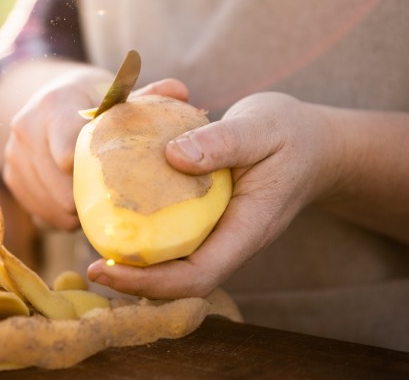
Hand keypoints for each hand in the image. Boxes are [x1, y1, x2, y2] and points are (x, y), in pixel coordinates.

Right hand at [3, 70, 188, 230]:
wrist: (49, 99)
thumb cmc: (93, 98)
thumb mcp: (116, 93)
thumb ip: (147, 96)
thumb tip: (180, 91)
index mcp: (54, 104)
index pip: (68, 153)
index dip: (93, 175)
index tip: (118, 182)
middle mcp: (26, 128)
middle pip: (60, 187)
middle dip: (89, 198)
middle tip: (116, 199)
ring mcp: (13, 155)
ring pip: (51, 205)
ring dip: (78, 211)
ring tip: (100, 200)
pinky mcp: (10, 178)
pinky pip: (40, 213)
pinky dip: (62, 215)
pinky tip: (81, 203)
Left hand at [87, 92, 338, 298]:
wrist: (316, 145)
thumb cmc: (293, 134)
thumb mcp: (263, 127)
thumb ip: (223, 141)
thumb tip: (171, 157)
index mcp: (249, 228)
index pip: (198, 275)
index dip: (150, 282)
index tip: (107, 269)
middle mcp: (233, 241)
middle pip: (181, 282)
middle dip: (136, 282)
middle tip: (92, 266)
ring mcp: (223, 234)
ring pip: (177, 265)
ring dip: (139, 264)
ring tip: (99, 245)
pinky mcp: (213, 220)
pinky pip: (178, 238)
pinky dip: (149, 236)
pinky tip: (122, 216)